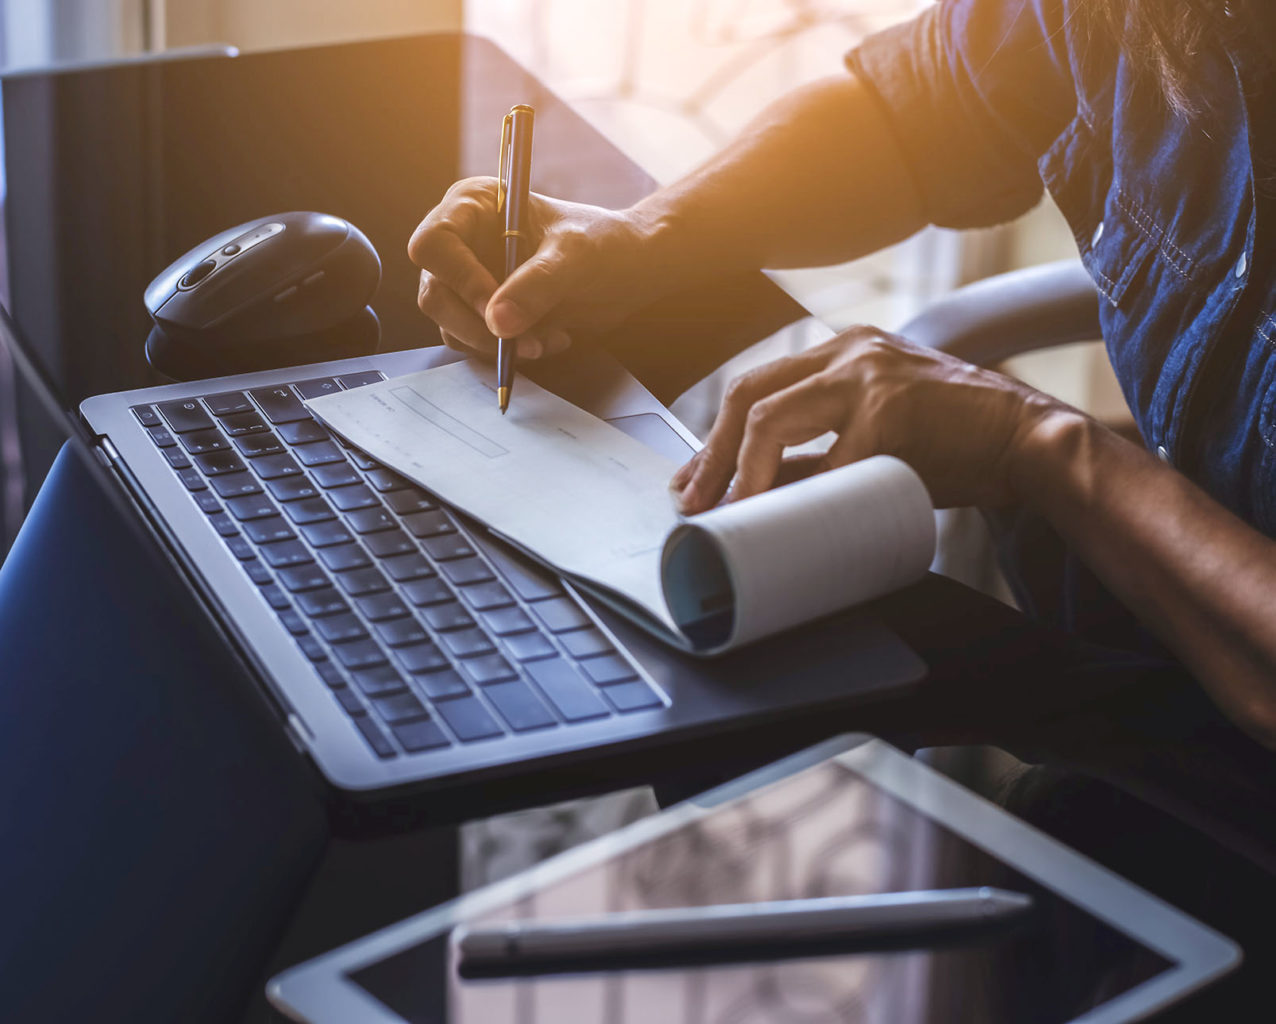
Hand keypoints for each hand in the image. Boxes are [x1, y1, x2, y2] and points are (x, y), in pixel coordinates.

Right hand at [407, 177, 672, 358]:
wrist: (631, 270)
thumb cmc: (605, 244)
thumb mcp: (575, 258)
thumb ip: (537, 285)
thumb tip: (496, 323)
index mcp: (473, 206)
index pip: (434, 244)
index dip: (459, 279)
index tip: (496, 308)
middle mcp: (462, 242)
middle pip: (435, 294)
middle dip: (477, 326)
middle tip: (523, 342)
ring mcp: (469, 281)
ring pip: (452, 326)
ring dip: (497, 345)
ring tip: (547, 340)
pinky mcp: (484, 313)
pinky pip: (476, 343)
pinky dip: (509, 351)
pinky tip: (550, 339)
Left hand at [669, 326, 1064, 512]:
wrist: (1030, 440)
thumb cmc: (956, 441)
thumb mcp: (880, 431)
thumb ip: (824, 448)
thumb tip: (759, 491)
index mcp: (845, 353)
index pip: (757, 386)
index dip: (716, 439)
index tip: (696, 481)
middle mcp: (850, 352)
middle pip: (747, 394)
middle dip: (711, 456)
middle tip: (693, 503)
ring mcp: (867, 377)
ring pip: (768, 418)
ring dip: (737, 473)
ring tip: (724, 513)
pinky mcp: (888, 412)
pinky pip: (820, 463)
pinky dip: (794, 496)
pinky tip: (780, 521)